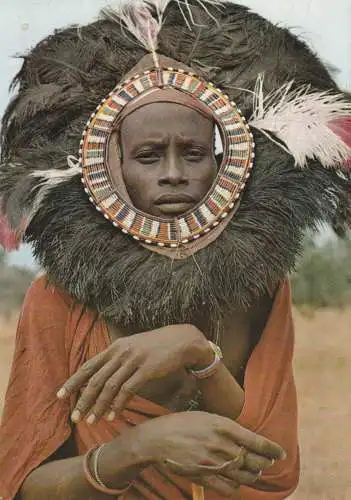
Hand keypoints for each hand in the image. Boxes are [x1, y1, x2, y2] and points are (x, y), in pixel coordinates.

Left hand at [57, 324, 211, 422]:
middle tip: (74, 417)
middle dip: (82, 400)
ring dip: (99, 406)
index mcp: (115, 347)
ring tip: (91, 421)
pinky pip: (128, 390)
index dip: (73, 382)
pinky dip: (118, 405)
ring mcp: (133, 360)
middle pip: (95, 379)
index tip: (59, 396)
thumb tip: (101, 375)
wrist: (182, 340)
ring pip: (109, 387)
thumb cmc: (157, 346)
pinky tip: (113, 416)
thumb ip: (117, 359)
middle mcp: (121, 352)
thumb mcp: (133, 347)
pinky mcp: (147, 369)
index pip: (88, 366)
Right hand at [135, 411, 286, 496]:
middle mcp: (221, 445)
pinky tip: (235, 481)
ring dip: (253, 475)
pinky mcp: (204, 477)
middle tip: (269, 462)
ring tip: (253, 471)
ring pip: (245, 476)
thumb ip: (227, 428)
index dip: (272, 449)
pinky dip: (237, 486)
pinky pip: (230, 489)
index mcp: (223, 425)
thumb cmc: (183, 423)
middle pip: (254, 461)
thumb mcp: (207, 417)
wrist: (158, 438)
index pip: (257, 442)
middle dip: (265, 463)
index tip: (280, 453)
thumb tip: (246, 438)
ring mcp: (213, 463)